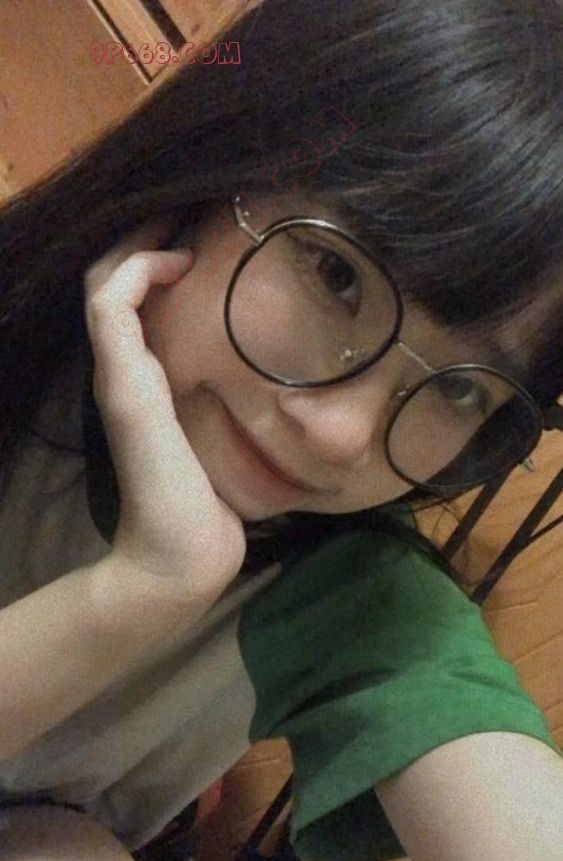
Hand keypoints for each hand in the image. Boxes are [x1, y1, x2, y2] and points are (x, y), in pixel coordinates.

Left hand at [83, 218, 246, 599]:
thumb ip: (124, 342)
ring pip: (153, 322)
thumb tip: (139, 274)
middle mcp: (131, 376)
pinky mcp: (186, 422)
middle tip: (203, 229)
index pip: (109, 287)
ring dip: (172, 284)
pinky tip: (234, 330)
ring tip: (218, 263)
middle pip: (124, 296)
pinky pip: (183, 356)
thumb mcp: (136, 407)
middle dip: (151, 251)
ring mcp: (158, 400)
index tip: (192, 244)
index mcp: (118, 368)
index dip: (139, 250)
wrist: (179, 559)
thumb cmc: (162, 486)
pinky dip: (197, 326)